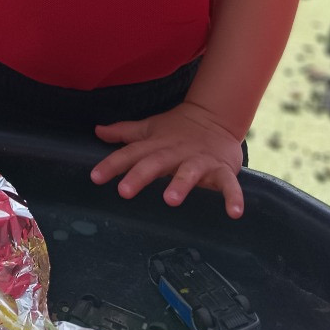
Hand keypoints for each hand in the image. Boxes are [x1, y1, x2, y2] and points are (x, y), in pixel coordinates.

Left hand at [90, 101, 244, 217]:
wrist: (215, 116)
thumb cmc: (177, 129)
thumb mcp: (150, 129)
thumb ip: (124, 133)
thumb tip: (97, 131)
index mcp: (156, 144)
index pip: (130, 154)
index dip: (112, 164)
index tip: (95, 177)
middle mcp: (175, 152)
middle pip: (155, 162)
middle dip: (140, 176)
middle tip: (124, 191)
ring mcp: (199, 161)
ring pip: (189, 172)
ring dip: (180, 184)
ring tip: (170, 199)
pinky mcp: (222, 169)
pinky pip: (228, 184)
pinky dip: (233, 197)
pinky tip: (234, 212)